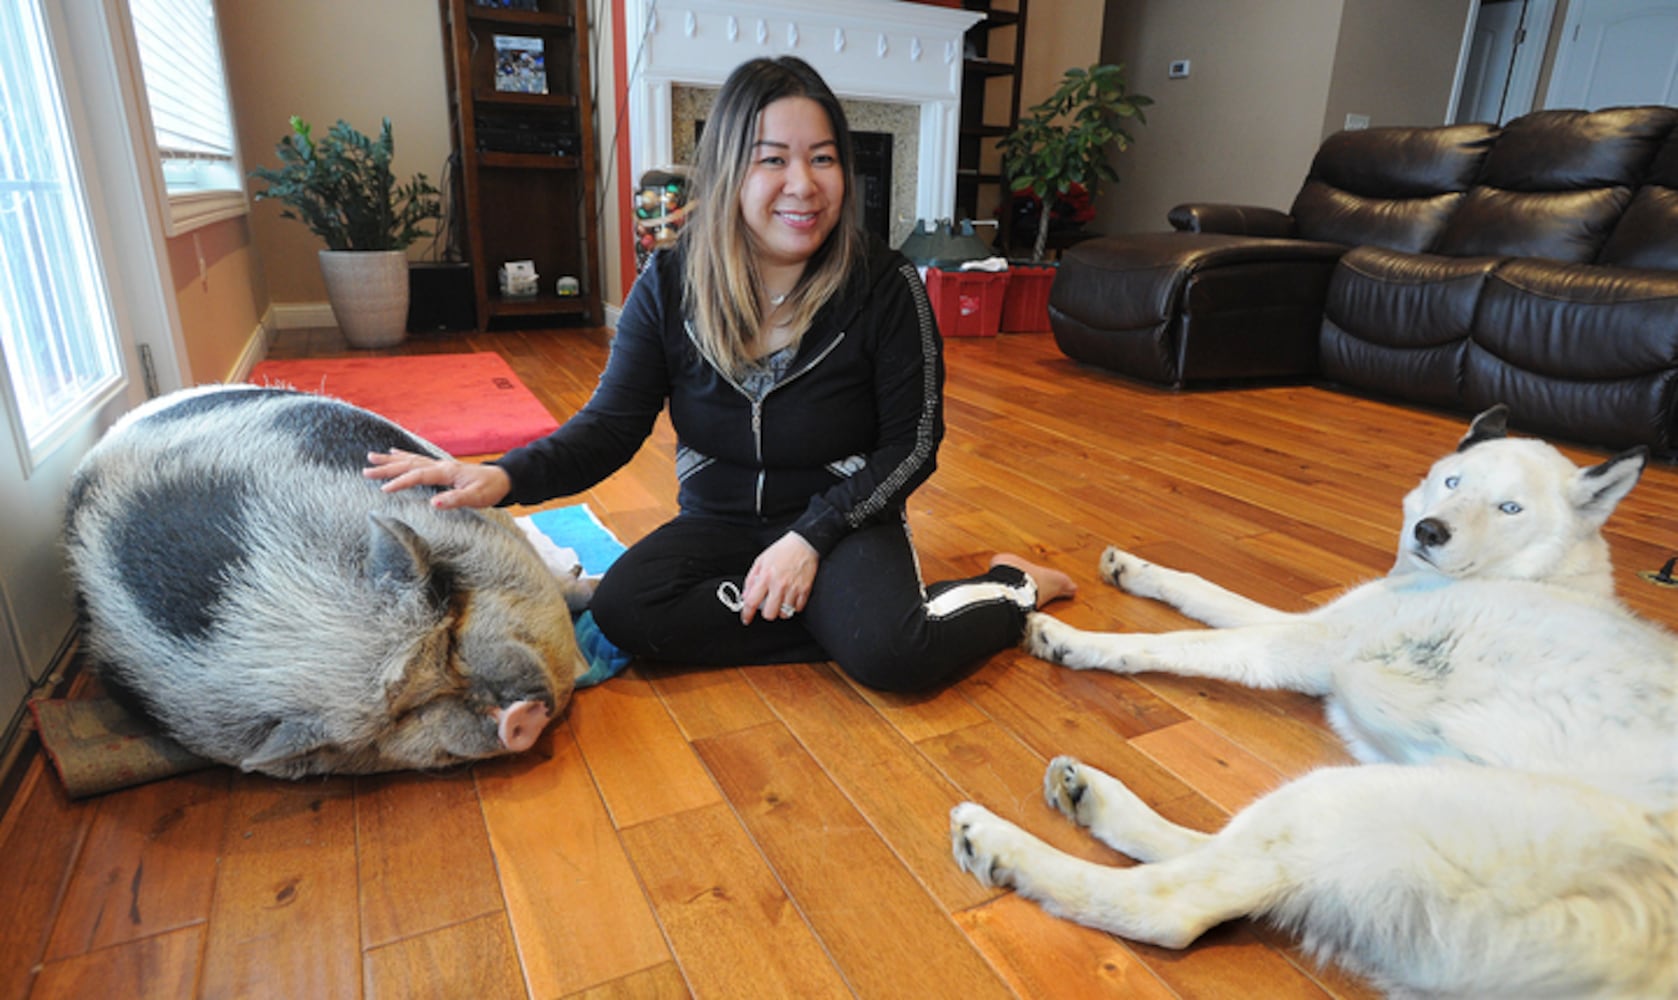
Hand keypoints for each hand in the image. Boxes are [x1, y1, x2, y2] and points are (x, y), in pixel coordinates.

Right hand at [363, 448, 510, 509]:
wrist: (502, 479)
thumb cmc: (490, 489)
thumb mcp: (476, 498)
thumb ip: (455, 500)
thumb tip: (434, 504)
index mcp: (446, 472)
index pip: (418, 475)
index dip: (401, 482)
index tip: (384, 489)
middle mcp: (440, 465)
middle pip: (409, 464)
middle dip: (387, 468)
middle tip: (366, 470)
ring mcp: (439, 465)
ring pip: (410, 459)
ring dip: (390, 459)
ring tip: (371, 457)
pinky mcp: (440, 467)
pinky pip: (417, 459)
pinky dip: (403, 456)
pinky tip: (393, 452)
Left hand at [739, 532, 817, 623]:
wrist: (804, 543)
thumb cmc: (783, 550)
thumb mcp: (760, 561)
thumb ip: (751, 579)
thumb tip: (746, 595)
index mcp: (766, 577)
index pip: (752, 602)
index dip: (747, 614)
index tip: (746, 618)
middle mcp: (779, 585)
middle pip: (770, 613)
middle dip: (767, 613)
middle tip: (767, 606)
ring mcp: (793, 588)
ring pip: (785, 613)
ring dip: (781, 610)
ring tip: (780, 602)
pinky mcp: (805, 590)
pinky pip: (798, 608)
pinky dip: (794, 606)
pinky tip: (791, 599)